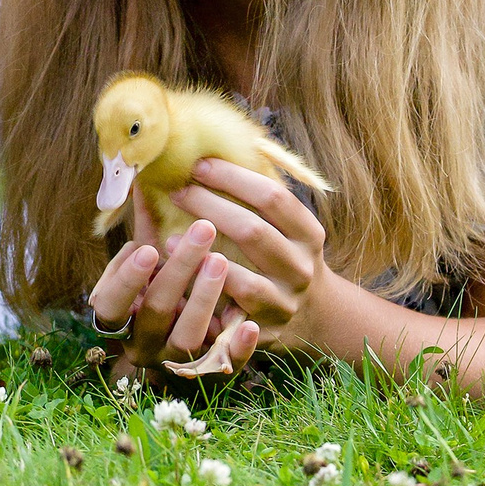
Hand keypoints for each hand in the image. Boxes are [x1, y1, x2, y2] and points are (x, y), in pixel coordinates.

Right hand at [86, 215, 255, 381]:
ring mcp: (178, 362)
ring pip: (188, 339)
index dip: (125, 279)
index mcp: (122, 319)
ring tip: (222, 261)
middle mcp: (145, 344)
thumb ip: (148, 224)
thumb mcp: (153, 256)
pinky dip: (238, 348)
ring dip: (203, 298)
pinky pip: (224, 367)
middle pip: (156, 311)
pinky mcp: (213, 371)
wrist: (200, 331)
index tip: (147, 247)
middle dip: (179, 270)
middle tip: (203, 229)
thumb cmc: (170, 280)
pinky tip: (252, 325)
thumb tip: (147, 173)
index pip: (110, 305)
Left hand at [165, 158, 331, 351]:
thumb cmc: (284, 255)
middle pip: (253, 231)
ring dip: (202, 258)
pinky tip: (181, 279)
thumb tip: (207, 153)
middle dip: (210, 207)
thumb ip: (256, 198)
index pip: (272, 197)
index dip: (233, 178)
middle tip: (176, 191)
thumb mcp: (286, 227)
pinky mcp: (266, 332)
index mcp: (307, 233)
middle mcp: (301, 267)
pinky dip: (203, 295)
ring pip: (242, 280)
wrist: (313, 315)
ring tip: (171, 238)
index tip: (198, 164)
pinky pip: (229, 315)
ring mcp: (285, 302)